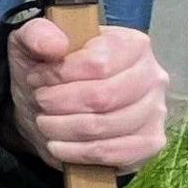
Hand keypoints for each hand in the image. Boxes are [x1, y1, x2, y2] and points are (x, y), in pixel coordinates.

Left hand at [9, 19, 169, 174]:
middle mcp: (152, 76)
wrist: (50, 109)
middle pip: (103, 97)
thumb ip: (37, 34)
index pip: (98, 64)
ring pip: (106, 126)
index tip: (36, 78)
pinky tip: (59, 145)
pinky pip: (116, 153)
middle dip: (60, 103)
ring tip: (45, 122)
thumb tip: (55, 45)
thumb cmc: (48, 70)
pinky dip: (79, 152)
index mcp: (131, 44)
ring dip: (64, 128)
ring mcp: (156, 111)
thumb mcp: (31, 43)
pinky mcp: (150, 142)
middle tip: (41, 102)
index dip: (59, 75)